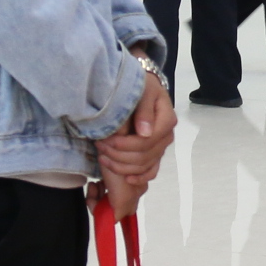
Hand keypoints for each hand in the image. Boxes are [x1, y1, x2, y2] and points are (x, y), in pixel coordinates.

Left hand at [95, 69, 176, 213]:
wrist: (144, 87)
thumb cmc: (142, 86)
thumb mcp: (143, 91)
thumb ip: (144, 110)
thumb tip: (144, 133)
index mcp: (167, 120)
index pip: (146, 142)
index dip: (124, 145)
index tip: (105, 139)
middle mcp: (167, 136)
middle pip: (144, 156)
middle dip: (118, 155)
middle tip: (99, 145)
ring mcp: (161, 147)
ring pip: (144, 165)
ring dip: (122, 166)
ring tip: (103, 157)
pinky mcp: (156, 153)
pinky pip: (152, 171)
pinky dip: (140, 177)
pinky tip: (127, 179)